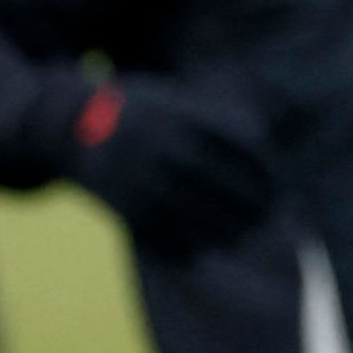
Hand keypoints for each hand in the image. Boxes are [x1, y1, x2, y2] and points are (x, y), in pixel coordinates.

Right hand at [63, 76, 277, 256]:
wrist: (70, 127)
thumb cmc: (143, 113)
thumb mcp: (178, 102)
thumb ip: (218, 120)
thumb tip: (268, 148)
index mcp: (181, 119)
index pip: (238, 149)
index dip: (266, 172)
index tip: (282, 185)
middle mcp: (160, 149)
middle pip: (219, 183)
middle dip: (249, 203)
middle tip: (269, 215)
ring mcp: (138, 179)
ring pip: (190, 213)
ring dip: (223, 229)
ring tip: (243, 235)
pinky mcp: (119, 206)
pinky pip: (159, 233)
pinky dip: (186, 245)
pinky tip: (208, 249)